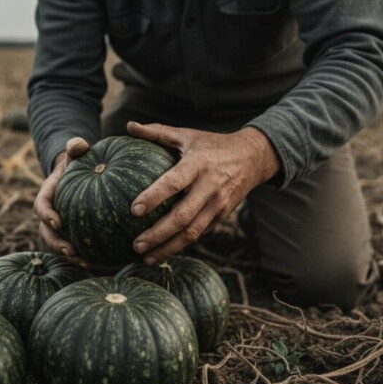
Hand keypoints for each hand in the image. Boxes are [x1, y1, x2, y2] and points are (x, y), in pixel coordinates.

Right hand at [34, 137, 90, 265]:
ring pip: (59, 244)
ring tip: (87, 263)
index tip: (57, 222)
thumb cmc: (77, 160)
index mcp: (47, 195)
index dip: (47, 215)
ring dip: (70, 255)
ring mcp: (60, 225)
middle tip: (70, 251)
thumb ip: (76, 146)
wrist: (79, 171)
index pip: (41, 206)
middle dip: (56, 243)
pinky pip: (76, 246)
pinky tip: (100, 263)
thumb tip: (80, 145)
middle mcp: (50, 213)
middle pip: (47, 231)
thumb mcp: (76, 151)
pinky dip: (85, 255)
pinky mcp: (72, 231)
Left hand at [127, 121, 279, 263]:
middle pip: (183, 217)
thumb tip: (129, 126)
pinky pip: (200, 234)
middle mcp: (210, 187)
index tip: (133, 210)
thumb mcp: (187, 135)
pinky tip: (163, 253)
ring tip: (145, 257)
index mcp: (198, 164)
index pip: (174, 182)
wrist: (253, 158)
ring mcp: (218, 205)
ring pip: (192, 233)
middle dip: (158, 234)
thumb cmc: (212, 145)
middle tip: (136, 244)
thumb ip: (157, 132)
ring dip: (168, 248)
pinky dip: (181, 246)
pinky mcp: (222, 216)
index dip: (154, 197)